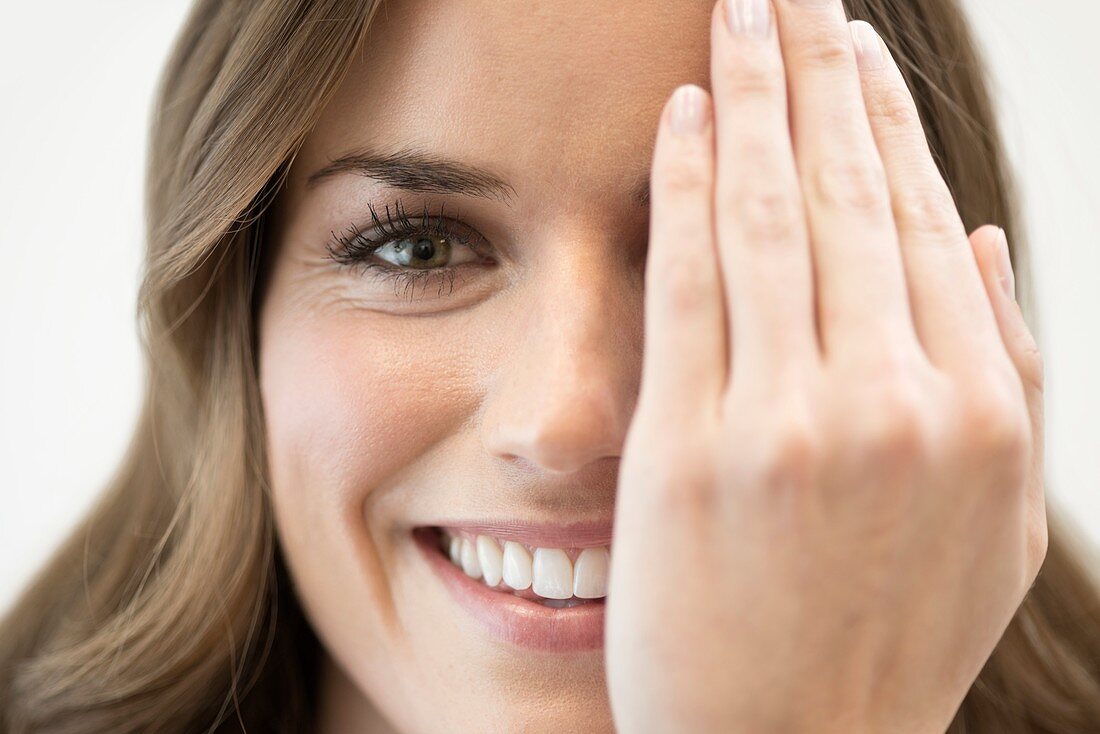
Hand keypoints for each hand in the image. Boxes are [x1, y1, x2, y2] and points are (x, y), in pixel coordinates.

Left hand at [604, 1, 1046, 731]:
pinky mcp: (689, 451)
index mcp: (981, 411)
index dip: (884, 121)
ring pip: (772, 218)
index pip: (922, 221)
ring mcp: (790, 425)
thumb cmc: (890, 639)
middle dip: (818, 71)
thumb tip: (977, 237)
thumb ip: (1002, 372)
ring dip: (754, 94)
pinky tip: (685, 111)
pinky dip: (686, 185)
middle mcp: (896, 403)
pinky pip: (690, 285)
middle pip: (851, 195)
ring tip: (738, 13)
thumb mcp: (991, 520)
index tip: (854, 52)